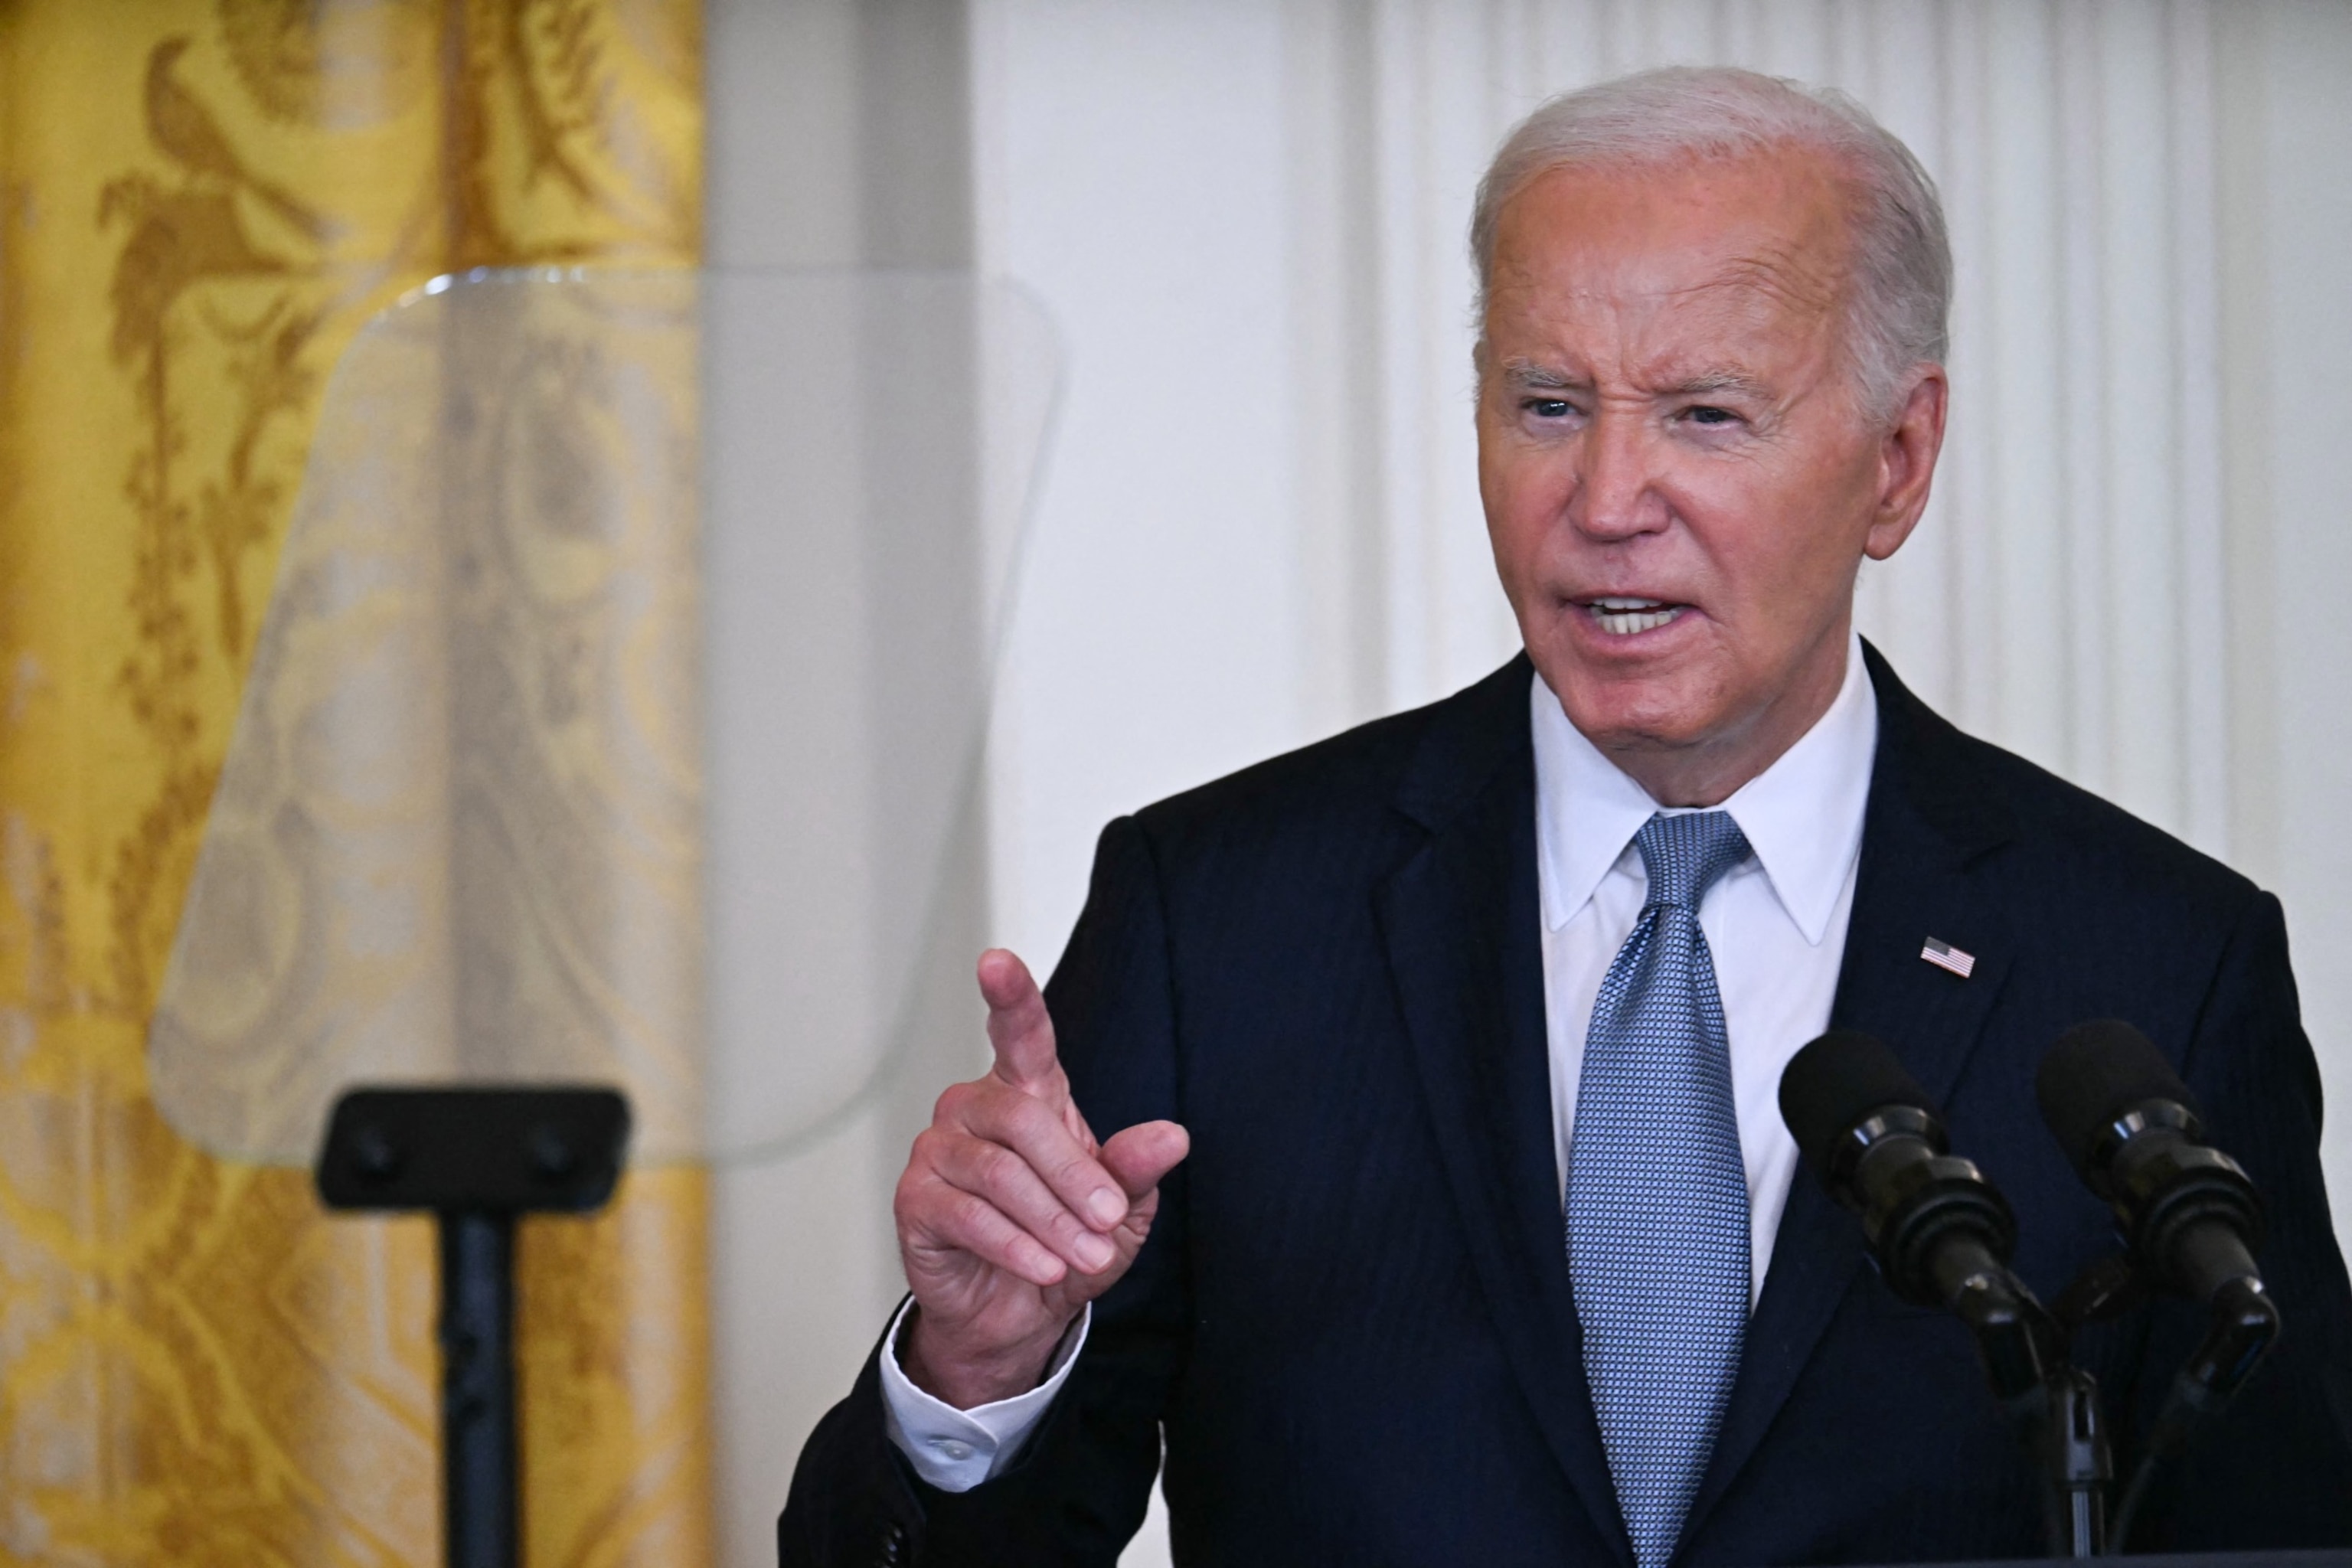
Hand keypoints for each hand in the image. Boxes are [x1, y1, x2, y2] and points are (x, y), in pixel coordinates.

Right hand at [894, 949, 1189, 1408]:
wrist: (1015, 1314)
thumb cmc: (1065, 1243)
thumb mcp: (1119, 1213)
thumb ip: (1137, 1170)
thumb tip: (1173, 1137)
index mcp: (1028, 1092)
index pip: (1020, 1033)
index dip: (1010, 995)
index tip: (996, 961)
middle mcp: (975, 1108)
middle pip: (1022, 1119)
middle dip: (1075, 1176)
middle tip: (1108, 1223)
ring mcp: (938, 1151)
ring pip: (999, 1173)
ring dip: (1051, 1222)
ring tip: (1083, 1258)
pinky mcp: (915, 1200)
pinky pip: (968, 1215)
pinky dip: (1016, 1246)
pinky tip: (1045, 1269)